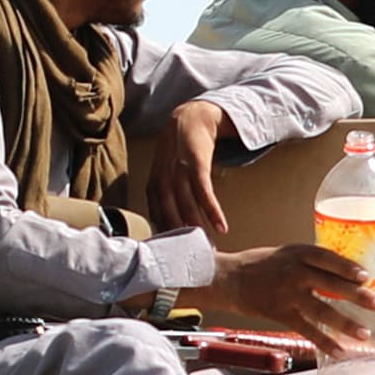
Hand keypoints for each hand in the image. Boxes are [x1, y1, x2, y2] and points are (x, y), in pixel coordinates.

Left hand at [136, 99, 233, 241]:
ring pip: (186, 204)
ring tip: (207, 246)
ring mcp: (178, 169)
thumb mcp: (166, 172)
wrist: (192, 117)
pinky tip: (221, 226)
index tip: (172, 255)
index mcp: (153, 183)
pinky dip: (212, 210)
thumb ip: (165, 197)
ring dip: (196, 226)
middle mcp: (162, 177)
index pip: (155, 214)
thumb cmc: (180, 151)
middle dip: (178, 236)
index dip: (163, 234)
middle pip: (168, 213)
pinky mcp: (196, 163)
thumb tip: (167, 226)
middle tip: (190, 257)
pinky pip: (204, 192)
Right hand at [212, 243, 374, 348]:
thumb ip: (312, 261)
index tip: (367, 276)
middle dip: (358, 296)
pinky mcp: (280, 314)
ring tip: (364, 333)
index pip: (328, 258)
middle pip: (331, 284)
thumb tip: (346, 272)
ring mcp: (287, 295)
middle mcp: (295, 273)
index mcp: (298, 253)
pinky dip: (324, 342)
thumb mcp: (287, 253)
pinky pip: (307, 330)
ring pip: (322, 310)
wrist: (229, 279)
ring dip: (345, 323)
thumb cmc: (260, 265)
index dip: (348, 268)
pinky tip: (339, 351)